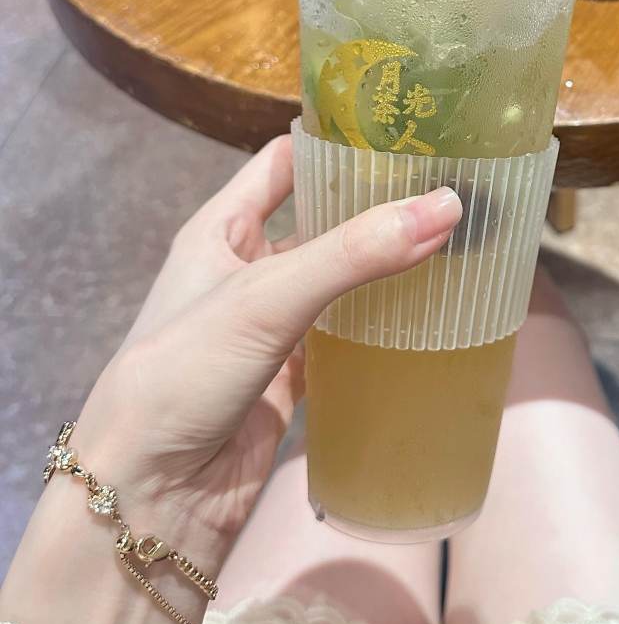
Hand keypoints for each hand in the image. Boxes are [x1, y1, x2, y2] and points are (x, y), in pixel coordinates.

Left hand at [73, 133, 461, 564]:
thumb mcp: (265, 299)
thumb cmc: (182, 375)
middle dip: (382, 204)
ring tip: (465, 238)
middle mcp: (248, 269)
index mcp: (221, 228)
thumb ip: (354, 253)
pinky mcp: (295, 377)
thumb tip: (448, 204)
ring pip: (345, 281)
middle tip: (457, 182)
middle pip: (326, 220)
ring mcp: (274, 326)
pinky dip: (388, 328)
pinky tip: (437, 315)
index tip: (410, 126)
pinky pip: (351, 339)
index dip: (340, 139)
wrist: (149, 498)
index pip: (287, 161)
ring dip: (392, 267)